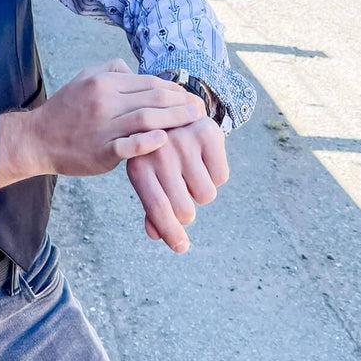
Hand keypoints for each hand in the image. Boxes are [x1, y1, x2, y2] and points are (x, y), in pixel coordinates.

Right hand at [0, 58, 201, 188]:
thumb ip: (112, 70)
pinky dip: (148, 142)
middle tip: (201, 109)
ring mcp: (103, 127)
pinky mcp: (101, 152)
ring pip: (147, 119)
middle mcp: (105, 101)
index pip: (149, 82)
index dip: (174, 88)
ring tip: (193, 122)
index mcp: (104, 82)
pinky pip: (129, 146)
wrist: (38, 138)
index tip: (189, 96)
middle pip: (154, 98)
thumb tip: (136, 70)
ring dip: (175, 120)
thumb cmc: (65, 108)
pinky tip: (164, 139)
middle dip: (182, 102)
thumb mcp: (85, 77)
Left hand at [126, 113, 228, 252]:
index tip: (181, 247)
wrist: (174, 113)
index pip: (158, 208)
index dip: (171, 233)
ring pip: (206, 195)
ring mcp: (184, 142)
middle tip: (181, 192)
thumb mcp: (148, 176)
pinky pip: (221, 178)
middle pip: (185, 210)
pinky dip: (215, 174)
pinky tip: (202, 157)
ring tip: (189, 169)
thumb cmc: (158, 154)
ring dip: (201, 190)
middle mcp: (160, 153)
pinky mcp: (207, 133)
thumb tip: (155, 234)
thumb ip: (150, 205)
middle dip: (186, 212)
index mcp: (139, 167)